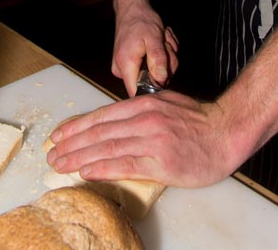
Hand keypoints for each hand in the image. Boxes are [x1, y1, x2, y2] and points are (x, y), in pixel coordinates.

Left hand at [46, 91, 236, 187]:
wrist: (225, 133)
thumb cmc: (197, 121)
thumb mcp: (166, 105)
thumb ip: (140, 112)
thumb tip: (115, 123)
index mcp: (144, 104)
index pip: (102, 115)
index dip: (78, 126)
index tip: (59, 135)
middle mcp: (144, 119)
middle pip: (100, 132)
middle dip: (71, 143)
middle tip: (52, 154)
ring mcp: (152, 140)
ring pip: (107, 148)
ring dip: (79, 157)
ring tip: (60, 164)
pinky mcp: (160, 162)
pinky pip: (125, 165)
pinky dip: (102, 168)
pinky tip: (86, 171)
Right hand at [112, 0, 178, 95]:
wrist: (132, 8)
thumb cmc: (141, 20)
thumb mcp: (155, 37)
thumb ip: (158, 59)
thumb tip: (162, 79)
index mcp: (125, 64)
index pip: (137, 93)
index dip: (154, 88)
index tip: (164, 73)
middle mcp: (121, 69)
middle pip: (151, 82)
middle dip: (165, 65)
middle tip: (165, 46)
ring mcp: (125, 67)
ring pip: (154, 73)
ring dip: (164, 57)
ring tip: (161, 41)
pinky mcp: (130, 64)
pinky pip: (151, 67)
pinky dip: (159, 55)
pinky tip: (158, 43)